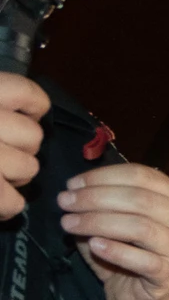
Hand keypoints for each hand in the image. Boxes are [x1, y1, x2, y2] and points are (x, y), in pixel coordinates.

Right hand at [0, 74, 45, 220]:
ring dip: (13, 176)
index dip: (30, 108)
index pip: (26, 94)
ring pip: (28, 169)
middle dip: (21, 148)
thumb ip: (4, 107)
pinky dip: (4, 205)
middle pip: (32, 137)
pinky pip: (12, 202)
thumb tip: (32, 111)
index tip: (18, 116)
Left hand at [61, 163, 168, 299]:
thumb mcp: (115, 218)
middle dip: (96, 198)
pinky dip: (115, 251)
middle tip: (65, 203)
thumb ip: (102, 200)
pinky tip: (94, 245)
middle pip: (142, 199)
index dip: (102, 177)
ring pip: (141, 227)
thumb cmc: (128, 251)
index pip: (142, 176)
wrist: (139, 296)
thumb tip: (74, 190)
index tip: (71, 185)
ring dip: (98, 222)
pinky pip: (143, 261)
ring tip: (69, 225)